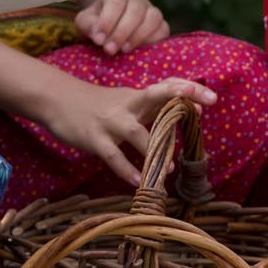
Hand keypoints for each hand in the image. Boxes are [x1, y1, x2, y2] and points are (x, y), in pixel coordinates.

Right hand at [36, 77, 216, 186]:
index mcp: (137, 96)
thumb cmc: (98, 104)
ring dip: (153, 151)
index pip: (166, 86)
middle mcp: (127, 105)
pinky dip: (126, 169)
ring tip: (167, 171)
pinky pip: (113, 156)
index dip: (188, 90)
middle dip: (178, 99)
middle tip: (200, 113)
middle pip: (156, 96)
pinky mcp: (95, 139)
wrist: (56, 99)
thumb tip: (190, 112)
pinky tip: (137, 181)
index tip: (211, 99)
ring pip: (136, 133)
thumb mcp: (126, 101)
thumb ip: (154, 107)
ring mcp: (110, 122)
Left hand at [74, 0, 168, 54]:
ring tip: (124, 50)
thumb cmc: (96, 24)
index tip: (99, 40)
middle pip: (135, 10)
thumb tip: (99, 35)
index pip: (116, 1)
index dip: (108, 21)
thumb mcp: (85, 22)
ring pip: (152, 18)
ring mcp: (151, 9)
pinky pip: (163, 29)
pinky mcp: (161, 24)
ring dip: (138, 36)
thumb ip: (88, 25)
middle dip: (122, 32)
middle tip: (110, 49)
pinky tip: (140, 50)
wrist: (108, 31)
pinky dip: (153, 41)